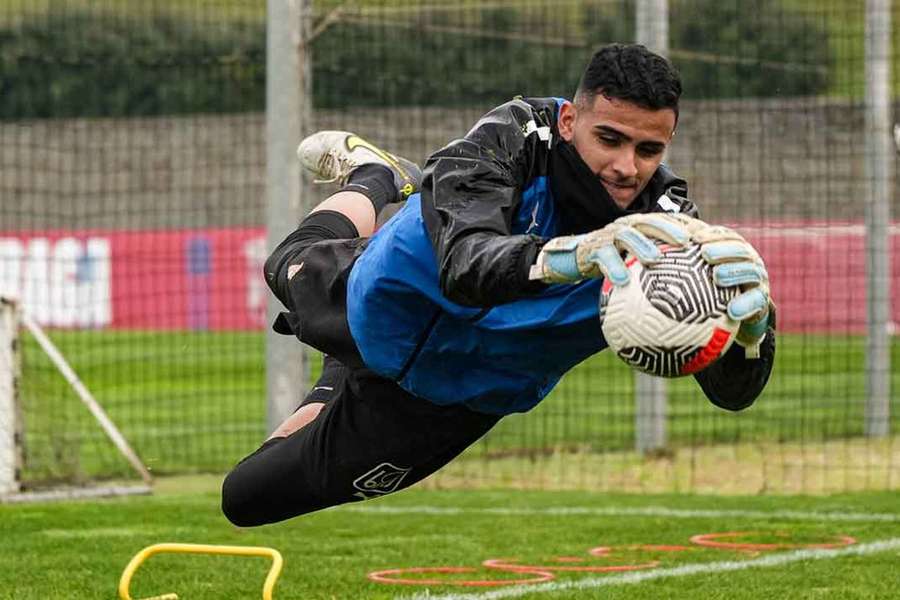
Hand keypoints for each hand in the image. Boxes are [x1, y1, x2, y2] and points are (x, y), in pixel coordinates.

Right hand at [529, 213, 690, 284]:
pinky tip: (622, 282)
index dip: (686, 225)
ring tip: (655, 259)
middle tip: (687, 242)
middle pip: (650, 221)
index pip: (666, 221)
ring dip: (642, 245)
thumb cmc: (610, 263)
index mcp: (640, 227)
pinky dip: (613, 268)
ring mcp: (608, 236)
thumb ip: (656, 267)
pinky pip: (604, 257)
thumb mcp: (635, 262)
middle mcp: (626, 227)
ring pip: (627, 235)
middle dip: (669, 229)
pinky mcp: (592, 248)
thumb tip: (691, 288)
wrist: (572, 261)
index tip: (705, 236)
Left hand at [665, 214, 774, 357]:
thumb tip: (634, 261)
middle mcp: (746, 260)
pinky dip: (746, 305)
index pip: (720, 235)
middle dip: (723, 247)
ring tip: (717, 276)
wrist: (732, 321)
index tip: (691, 237)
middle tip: (704, 253)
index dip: (708, 233)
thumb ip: (670, 268)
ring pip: (751, 270)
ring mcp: (757, 280)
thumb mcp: (687, 280)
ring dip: (735, 271)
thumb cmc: (702, 296)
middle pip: (739, 247)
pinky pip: (757, 302)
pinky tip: (732, 311)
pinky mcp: (763, 301)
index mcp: (728, 250)